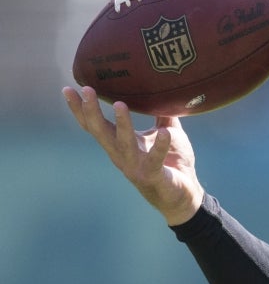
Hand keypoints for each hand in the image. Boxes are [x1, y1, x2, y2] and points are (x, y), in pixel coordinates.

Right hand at [62, 86, 204, 225]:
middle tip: (86, 90)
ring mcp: (135, 166)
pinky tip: (164, 132)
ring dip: (121, 125)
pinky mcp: (153, 175)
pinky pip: (155, 159)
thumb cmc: (173, 162)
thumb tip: (164, 90)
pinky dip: (159, 146)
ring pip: (123, 144)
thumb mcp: (166, 132)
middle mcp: (122, 155)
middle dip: (92, 111)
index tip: (69, 89)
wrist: (185, 194)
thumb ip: (162, 114)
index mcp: (120, 144)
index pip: (95, 125)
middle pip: (101, 132)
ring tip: (119, 105)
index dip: (80, 109)